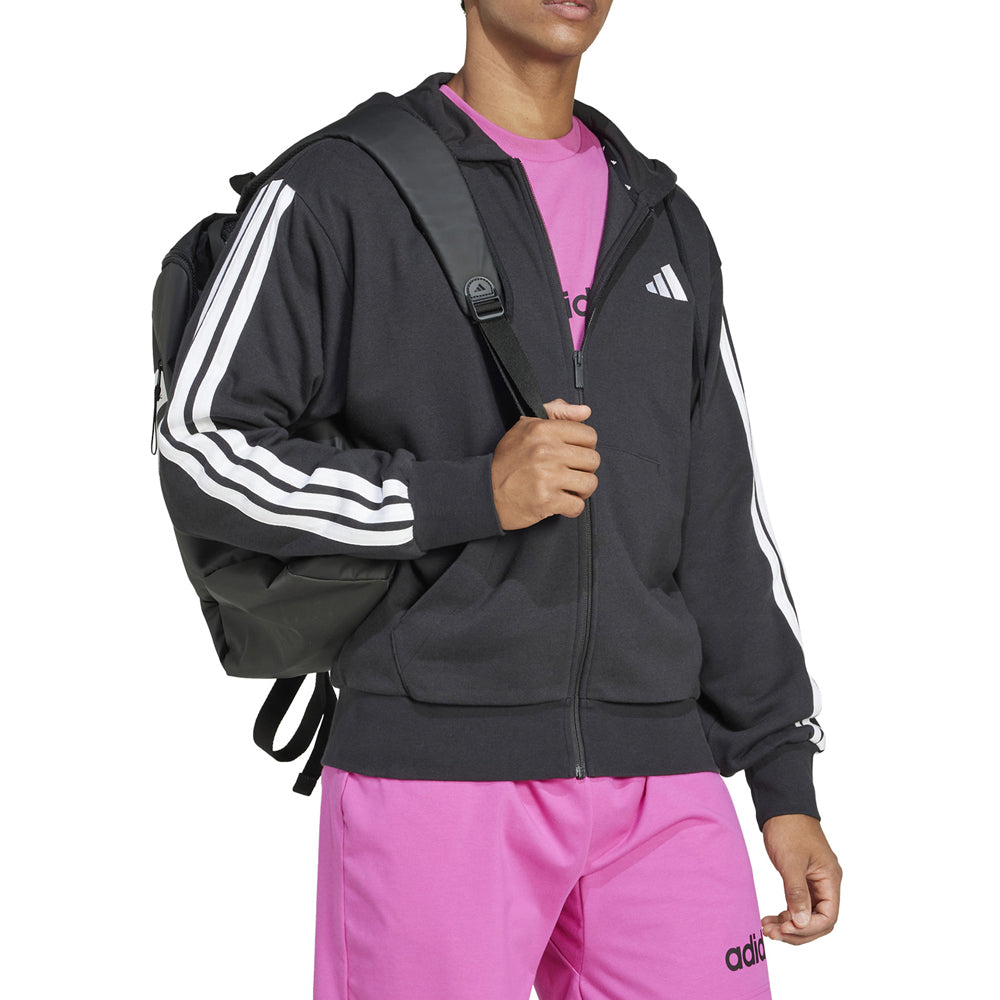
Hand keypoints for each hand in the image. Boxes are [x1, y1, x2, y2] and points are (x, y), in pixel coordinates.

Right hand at [491, 398, 599, 529]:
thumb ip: (556, 413)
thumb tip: (585, 412)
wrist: (485, 492)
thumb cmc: (506, 461)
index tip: (575, 453)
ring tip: (568, 488)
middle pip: (593, 460)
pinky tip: (561, 502)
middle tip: (571, 473)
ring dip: (581, 489)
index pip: (588, 435)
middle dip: (585, 469)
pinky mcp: (547, 501)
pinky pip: (578, 505)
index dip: (585, 446)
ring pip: (589, 483)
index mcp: (542, 430)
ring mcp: (547, 477)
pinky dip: (572, 507)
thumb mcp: (525, 427)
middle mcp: (546, 452)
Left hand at [760, 814, 841, 944]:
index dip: (807, 927)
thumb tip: (801, 923)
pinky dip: (787, 914)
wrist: (781, 806)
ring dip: (790, 925)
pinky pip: (800, 905)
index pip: (828, 916)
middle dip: (797, 930)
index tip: (785, 928)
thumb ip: (796, 893)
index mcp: (830, 879)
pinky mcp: (803, 880)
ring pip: (808, 915)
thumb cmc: (788, 828)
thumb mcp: (791, 861)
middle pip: (819, 921)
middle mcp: (827, 883)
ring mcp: (815, 882)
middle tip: (772, 933)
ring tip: (767, 928)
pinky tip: (773, 918)